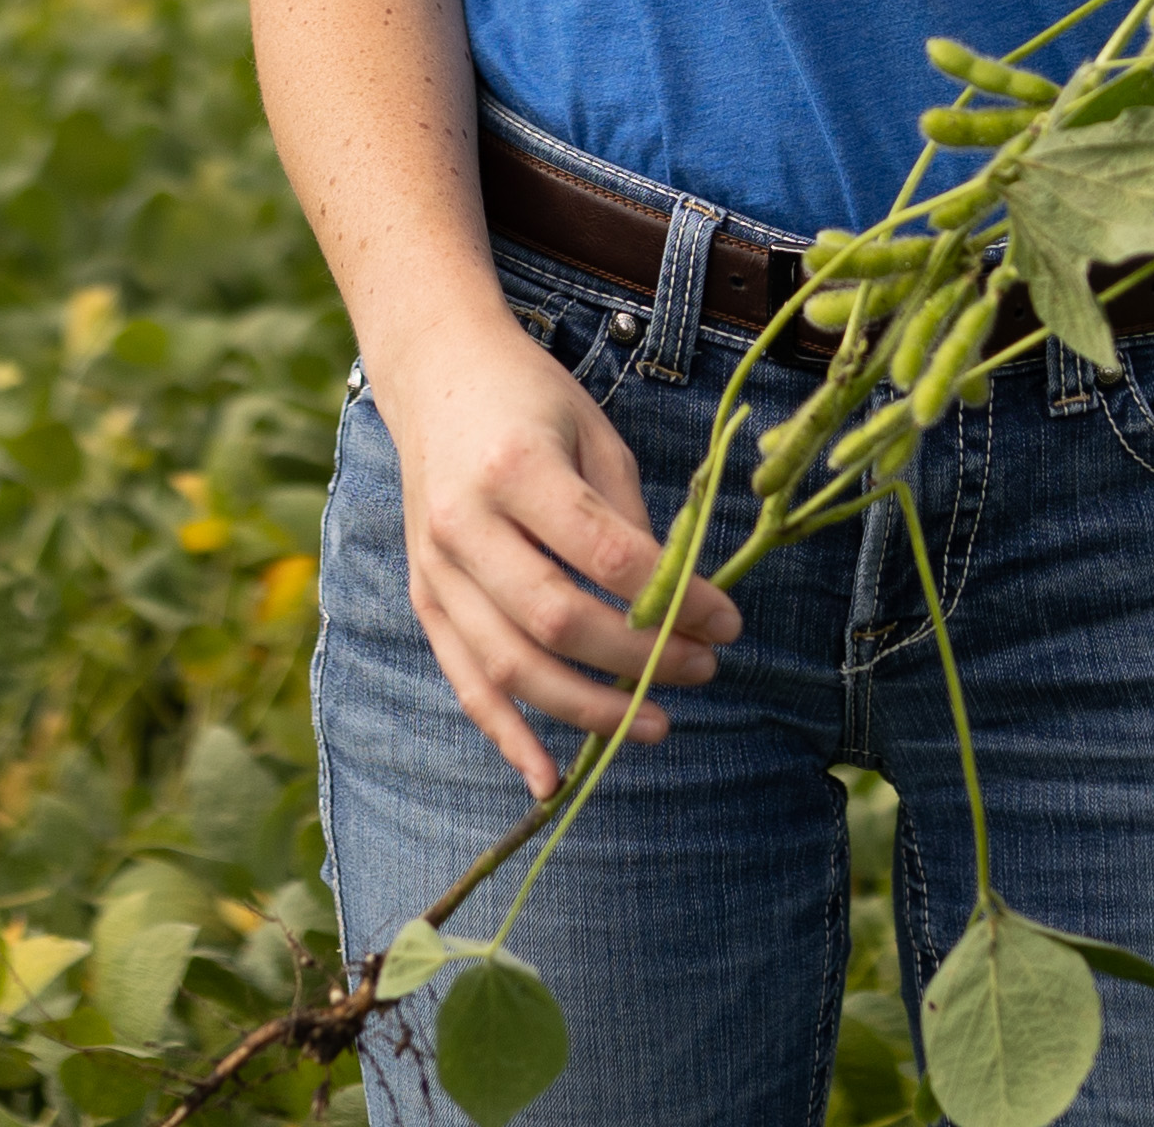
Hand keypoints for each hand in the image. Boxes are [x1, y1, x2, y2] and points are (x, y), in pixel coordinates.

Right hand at [375, 308, 745, 797]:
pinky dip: (507, 736)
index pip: (606, 555)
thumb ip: (630, 520)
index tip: (729, 621)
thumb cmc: (530, 399)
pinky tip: (549, 780)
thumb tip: (677, 606)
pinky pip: (464, 682)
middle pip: (558, 620)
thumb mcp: (596, 434)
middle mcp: (464, 522)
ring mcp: (435, 567)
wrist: (435, 374)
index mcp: (515, 466)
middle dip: (640, 658)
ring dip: (588, 710)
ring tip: (656, 723)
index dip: (675, 599)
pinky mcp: (424, 598)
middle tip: (705, 669)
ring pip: (509, 666)